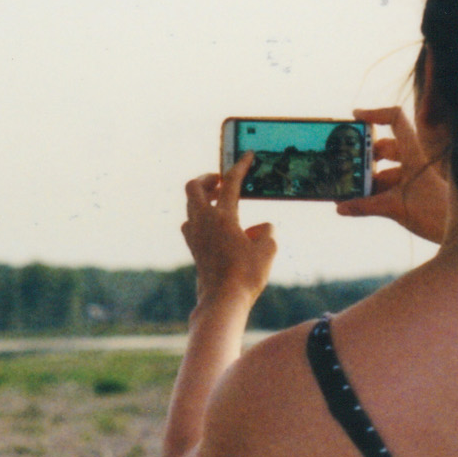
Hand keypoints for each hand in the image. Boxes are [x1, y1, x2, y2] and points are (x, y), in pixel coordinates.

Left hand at [181, 152, 277, 308]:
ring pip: (190, 205)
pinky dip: (201, 217)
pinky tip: (216, 226)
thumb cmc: (246, 276)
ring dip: (203, 198)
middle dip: (208, 178)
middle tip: (223, 182)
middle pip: (194, 186)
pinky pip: (191, 223)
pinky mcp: (193, 248)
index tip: (247, 155)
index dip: (240, 166)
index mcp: (222, 217)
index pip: (231, 183)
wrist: (222, 301)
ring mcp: (194, 235)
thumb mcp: (268, 250)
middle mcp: (203, 222)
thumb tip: (259, 228)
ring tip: (221, 202)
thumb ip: (267, 232)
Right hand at [336, 106, 448, 242]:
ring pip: (384, 169)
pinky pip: (387, 187)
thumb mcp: (395, 208)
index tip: (355, 117)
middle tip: (343, 161)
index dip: (375, 114)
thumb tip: (340, 207)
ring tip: (344, 187)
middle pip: (383, 147)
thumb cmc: (434, 213)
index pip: (396, 120)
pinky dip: (372, 193)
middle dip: (362, 155)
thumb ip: (366, 207)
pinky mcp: (411, 192)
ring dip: (365, 178)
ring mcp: (412, 177)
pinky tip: (354, 203)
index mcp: (413, 153)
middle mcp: (412, 161)